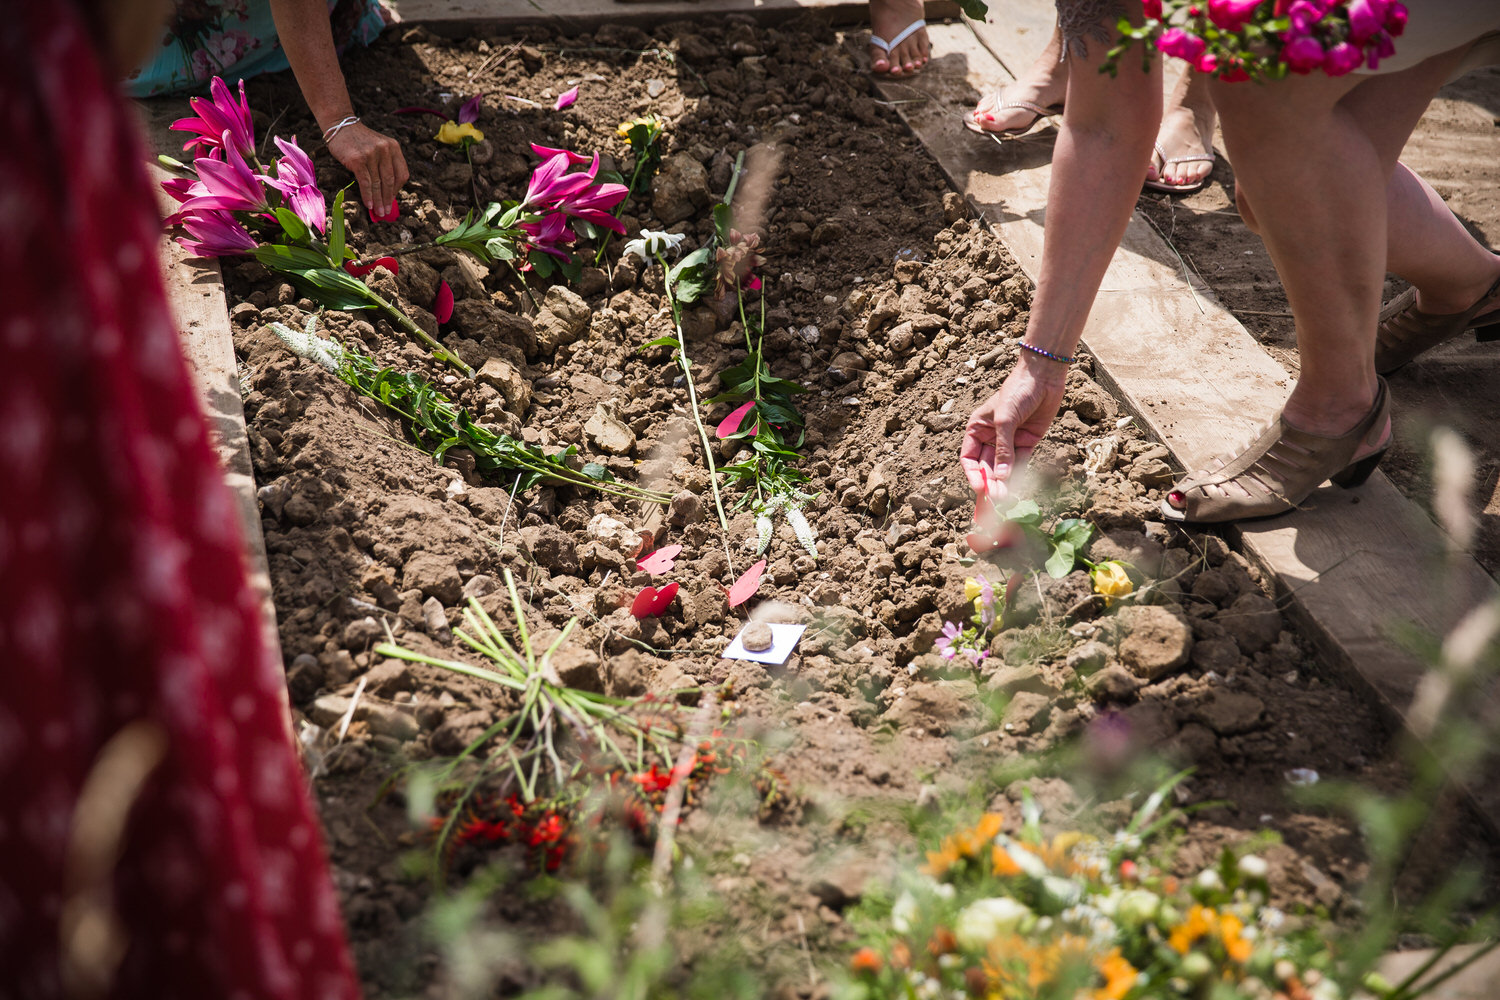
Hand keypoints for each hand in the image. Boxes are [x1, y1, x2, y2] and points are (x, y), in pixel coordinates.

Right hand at [326, 122, 409, 213]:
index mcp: (394, 147)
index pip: (402, 174)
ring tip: (379, 212)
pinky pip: (366, 182)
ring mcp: (371, 154)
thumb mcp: (378, 147)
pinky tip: (369, 205)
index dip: (397, 190)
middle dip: (388, 199)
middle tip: (386, 212)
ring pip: (378, 183)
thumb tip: (388, 193)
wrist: (340, 125)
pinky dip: (368, 196)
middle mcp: (385, 150)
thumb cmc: (359, 141)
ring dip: (378, 201)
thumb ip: (385, 164)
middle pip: (390, 180)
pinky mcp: (358, 160)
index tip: (392, 200)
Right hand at [960, 354, 1067, 503]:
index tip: (979, 487)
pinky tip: (1016, 487)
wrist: (1043, 377)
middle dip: (990, 482)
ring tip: (1005, 498)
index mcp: (977, 428)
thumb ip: (1002, 448)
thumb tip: (1000, 476)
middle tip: (995, 498)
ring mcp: (1009, 440)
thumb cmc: (1017, 391)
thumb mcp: (1004, 419)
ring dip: (1003, 482)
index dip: (973, 474)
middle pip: (986, 466)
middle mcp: (991, 436)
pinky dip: (1018, 475)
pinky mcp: (1027, 442)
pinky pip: (1020, 462)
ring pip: (1003, 467)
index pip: (969, 457)